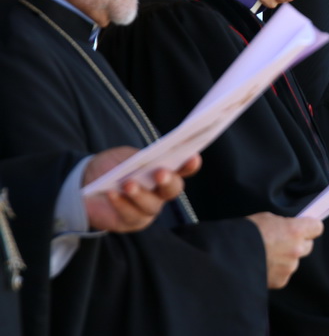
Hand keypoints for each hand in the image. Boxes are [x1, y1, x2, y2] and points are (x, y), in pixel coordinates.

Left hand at [82, 146, 201, 232]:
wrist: (84, 183)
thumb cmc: (111, 167)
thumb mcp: (123, 156)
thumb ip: (137, 159)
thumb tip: (146, 163)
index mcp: (164, 172)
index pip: (182, 169)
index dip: (190, 164)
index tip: (193, 157)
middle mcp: (160, 192)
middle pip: (173, 189)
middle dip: (168, 181)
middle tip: (160, 173)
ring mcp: (148, 209)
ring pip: (152, 206)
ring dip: (141, 194)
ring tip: (128, 184)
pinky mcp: (131, 222)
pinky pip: (131, 215)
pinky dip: (122, 203)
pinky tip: (112, 193)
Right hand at [246, 213, 323, 288]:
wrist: (229, 255)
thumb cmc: (246, 233)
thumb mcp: (267, 218)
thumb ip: (283, 224)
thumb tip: (287, 229)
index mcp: (295, 230)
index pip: (317, 227)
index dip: (310, 227)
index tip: (305, 227)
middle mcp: (296, 249)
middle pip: (308, 246)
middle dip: (298, 243)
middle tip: (282, 242)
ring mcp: (289, 267)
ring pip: (294, 261)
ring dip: (285, 259)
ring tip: (266, 255)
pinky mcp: (281, 281)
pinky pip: (283, 274)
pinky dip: (276, 272)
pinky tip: (262, 266)